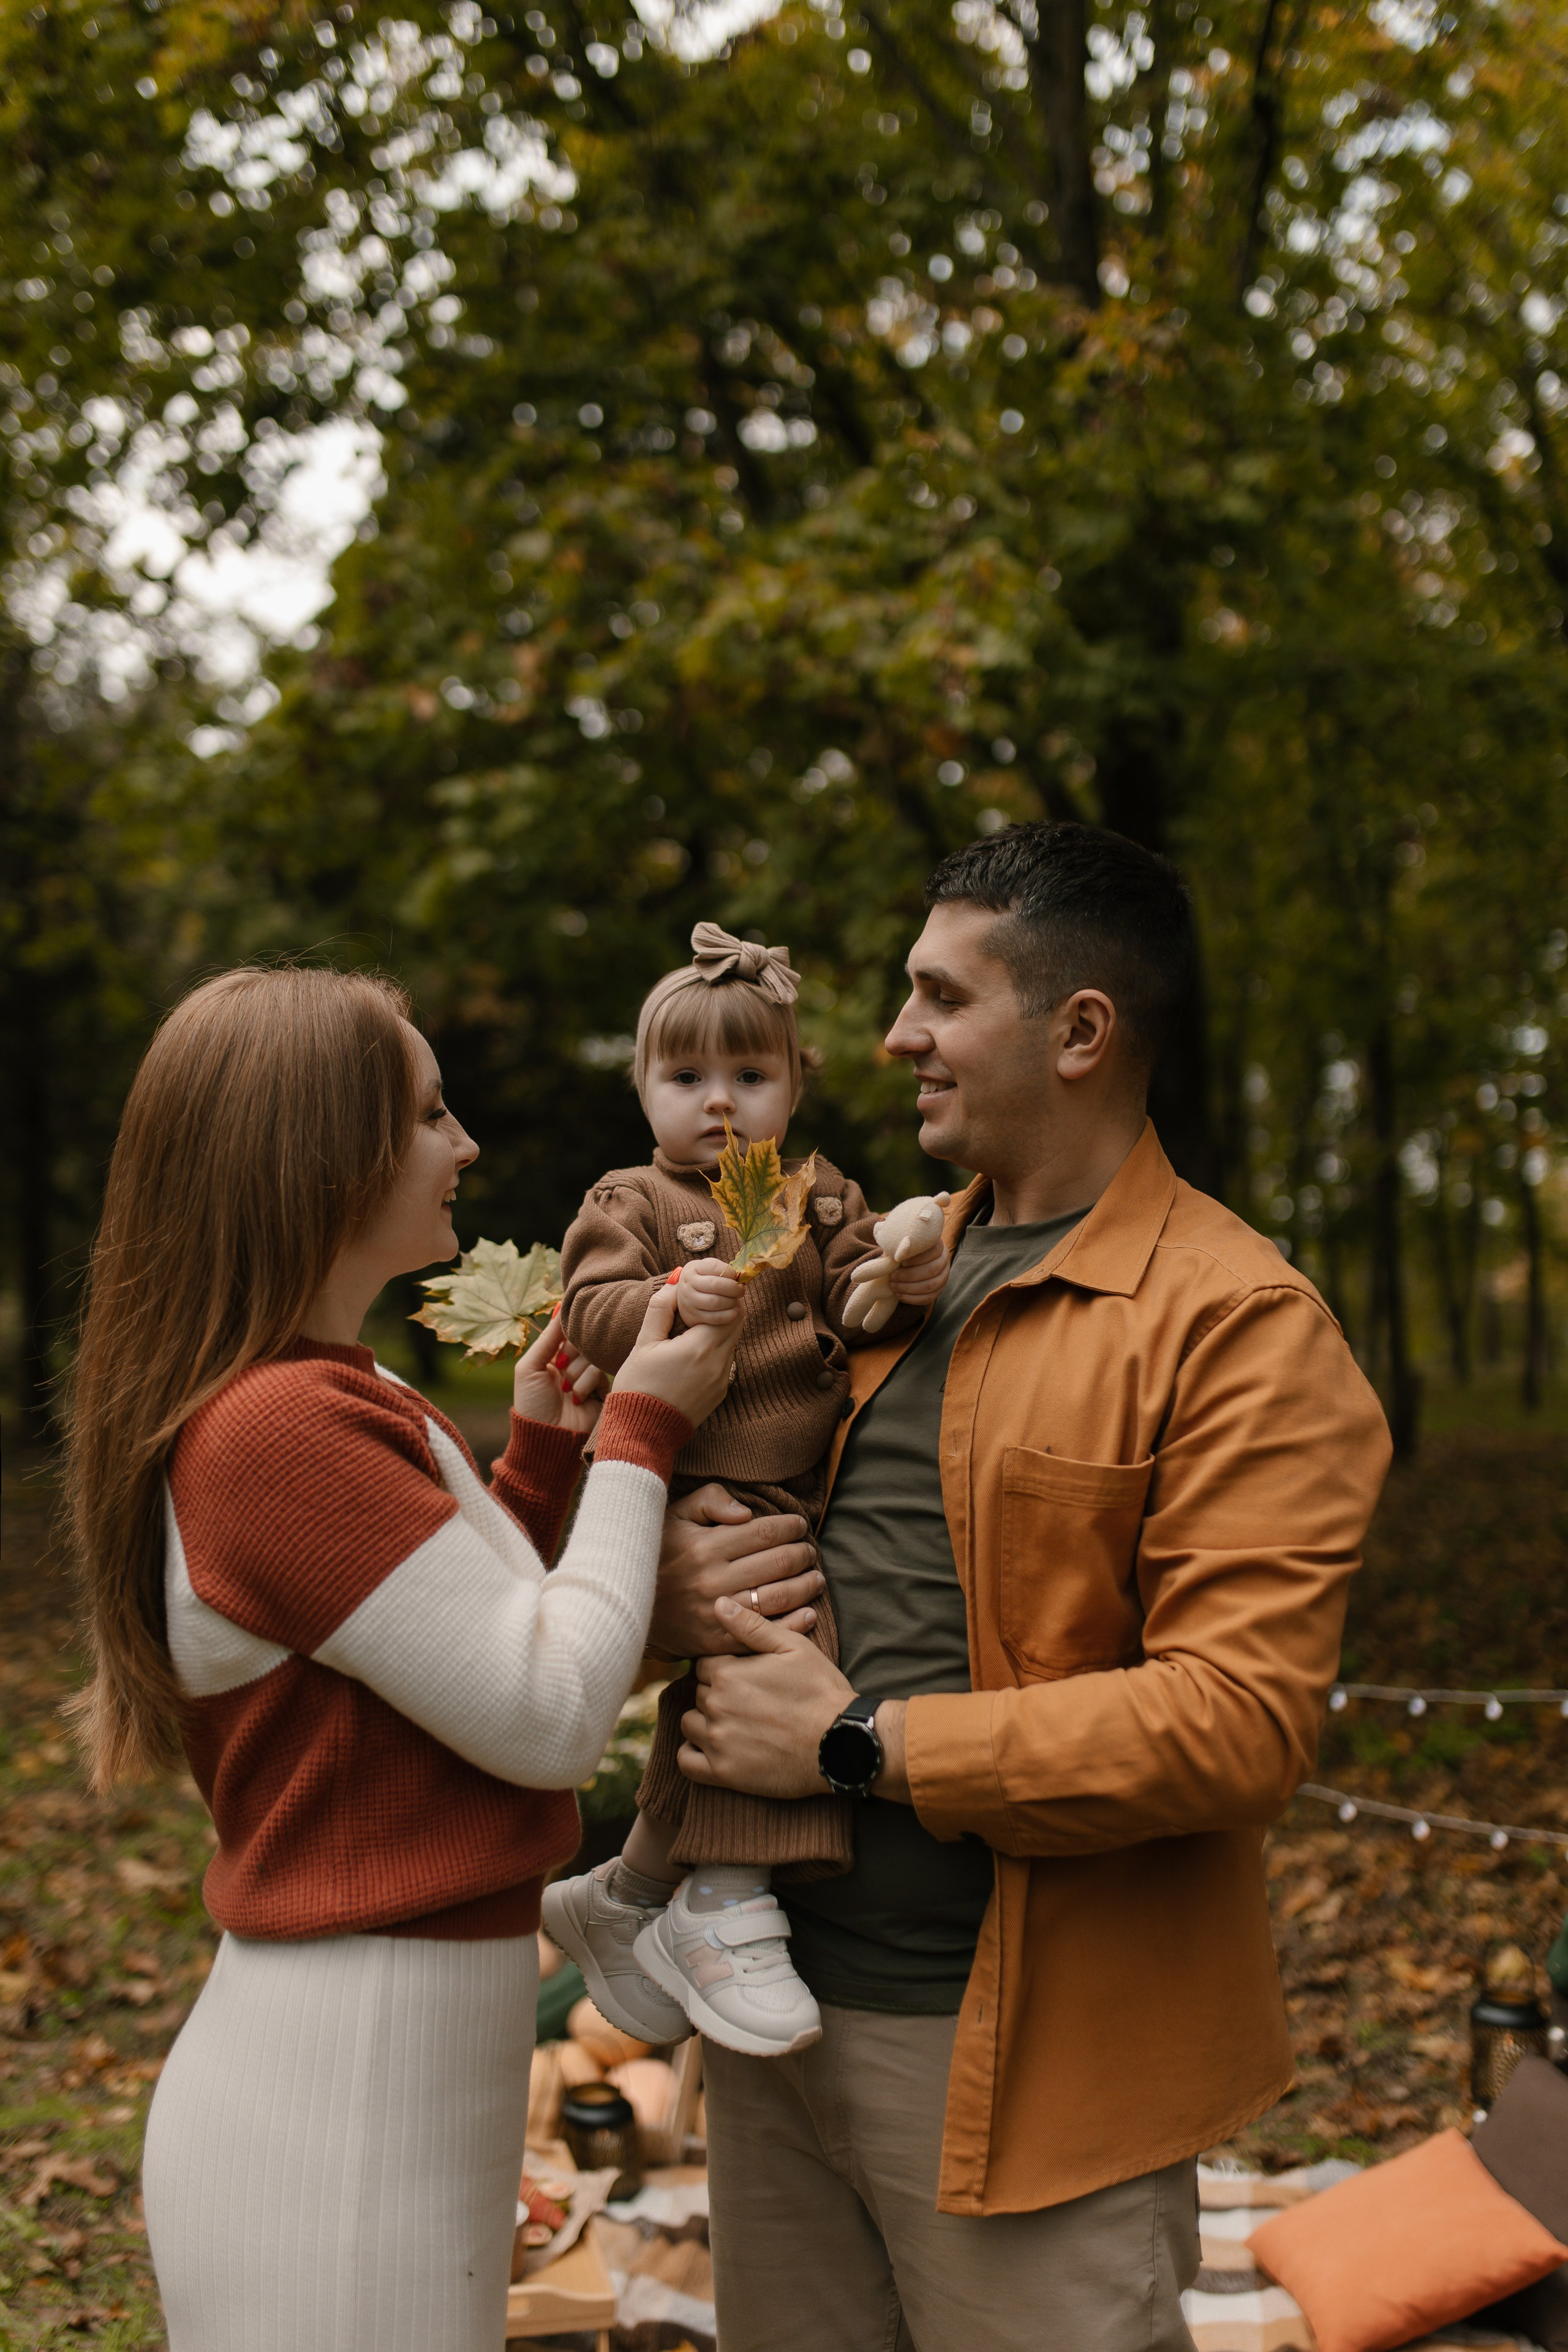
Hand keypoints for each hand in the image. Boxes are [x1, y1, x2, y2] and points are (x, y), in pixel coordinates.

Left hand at [512, 1311, 604, 1435]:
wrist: (548, 1438)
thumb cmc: (532, 1404)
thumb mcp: (530, 1367)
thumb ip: (547, 1338)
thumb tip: (560, 1307)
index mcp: (552, 1356)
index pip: (566, 1331)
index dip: (566, 1331)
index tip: (563, 1334)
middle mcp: (571, 1364)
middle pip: (582, 1340)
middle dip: (570, 1354)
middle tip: (559, 1368)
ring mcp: (587, 1377)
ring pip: (592, 1356)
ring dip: (576, 1373)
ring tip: (566, 1390)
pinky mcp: (602, 1390)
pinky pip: (601, 1373)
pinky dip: (586, 1384)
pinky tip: (576, 1399)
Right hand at [617, 1282, 738, 1426]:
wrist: (642, 1433)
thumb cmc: (638, 1387)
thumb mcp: (644, 1343)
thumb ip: (660, 1309)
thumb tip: (675, 1283)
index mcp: (701, 1348)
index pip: (731, 1309)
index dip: (720, 1296)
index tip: (705, 1293)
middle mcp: (719, 1364)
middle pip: (737, 1324)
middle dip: (722, 1310)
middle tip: (699, 1306)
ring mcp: (722, 1380)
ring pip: (732, 1343)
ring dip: (719, 1330)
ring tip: (692, 1329)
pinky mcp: (720, 1393)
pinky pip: (726, 1362)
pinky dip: (715, 1350)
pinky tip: (691, 1353)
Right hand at [651, 1484, 822, 1657]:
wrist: (624, 1602)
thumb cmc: (657, 1551)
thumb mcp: (674, 1515)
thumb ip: (710, 1501)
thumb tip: (747, 1512)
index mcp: (705, 1546)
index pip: (763, 1532)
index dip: (789, 1526)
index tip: (800, 1525)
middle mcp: (713, 1580)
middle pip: (778, 1563)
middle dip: (803, 1554)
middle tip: (810, 1551)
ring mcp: (716, 1613)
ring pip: (778, 1597)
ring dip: (805, 1586)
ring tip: (815, 1578)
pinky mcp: (716, 1642)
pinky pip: (764, 1634)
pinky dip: (793, 1625)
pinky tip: (809, 1613)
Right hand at [675, 1256, 744, 1328]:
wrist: (686, 1297)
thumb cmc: (704, 1280)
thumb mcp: (708, 1270)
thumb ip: (723, 1270)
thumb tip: (741, 1276)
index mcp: (693, 1269)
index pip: (714, 1267)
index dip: (730, 1272)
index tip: (737, 1276)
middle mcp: (688, 1284)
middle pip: (716, 1285)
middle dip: (734, 1288)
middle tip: (741, 1290)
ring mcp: (689, 1301)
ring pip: (716, 1302)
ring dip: (731, 1301)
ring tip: (736, 1300)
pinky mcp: (693, 1316)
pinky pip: (714, 1318)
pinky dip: (728, 1315)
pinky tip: (734, 1311)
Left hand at [678, 1602, 852, 1799]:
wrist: (841, 1743)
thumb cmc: (820, 1691)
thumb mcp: (793, 1647)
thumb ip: (751, 1625)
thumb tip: (718, 1604)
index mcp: (728, 1673)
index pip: (703, 1665)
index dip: (723, 1668)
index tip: (744, 1676)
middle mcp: (716, 1706)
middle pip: (698, 1692)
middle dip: (716, 1693)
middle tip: (747, 1700)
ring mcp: (717, 1741)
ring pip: (690, 1723)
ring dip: (704, 1721)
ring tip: (734, 1723)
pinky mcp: (723, 1773)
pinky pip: (686, 1762)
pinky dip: (692, 1753)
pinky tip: (711, 1747)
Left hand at [888, 1235, 949, 1306]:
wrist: (911, 1262)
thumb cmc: (906, 1251)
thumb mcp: (903, 1244)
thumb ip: (900, 1247)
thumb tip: (896, 1254)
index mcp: (938, 1246)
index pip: (933, 1252)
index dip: (917, 1258)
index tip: (901, 1262)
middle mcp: (944, 1261)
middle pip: (931, 1270)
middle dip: (909, 1275)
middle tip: (892, 1276)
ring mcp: (944, 1277)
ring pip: (930, 1286)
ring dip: (909, 1288)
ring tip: (893, 1286)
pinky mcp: (939, 1291)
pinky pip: (928, 1298)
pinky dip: (912, 1299)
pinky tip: (899, 1295)